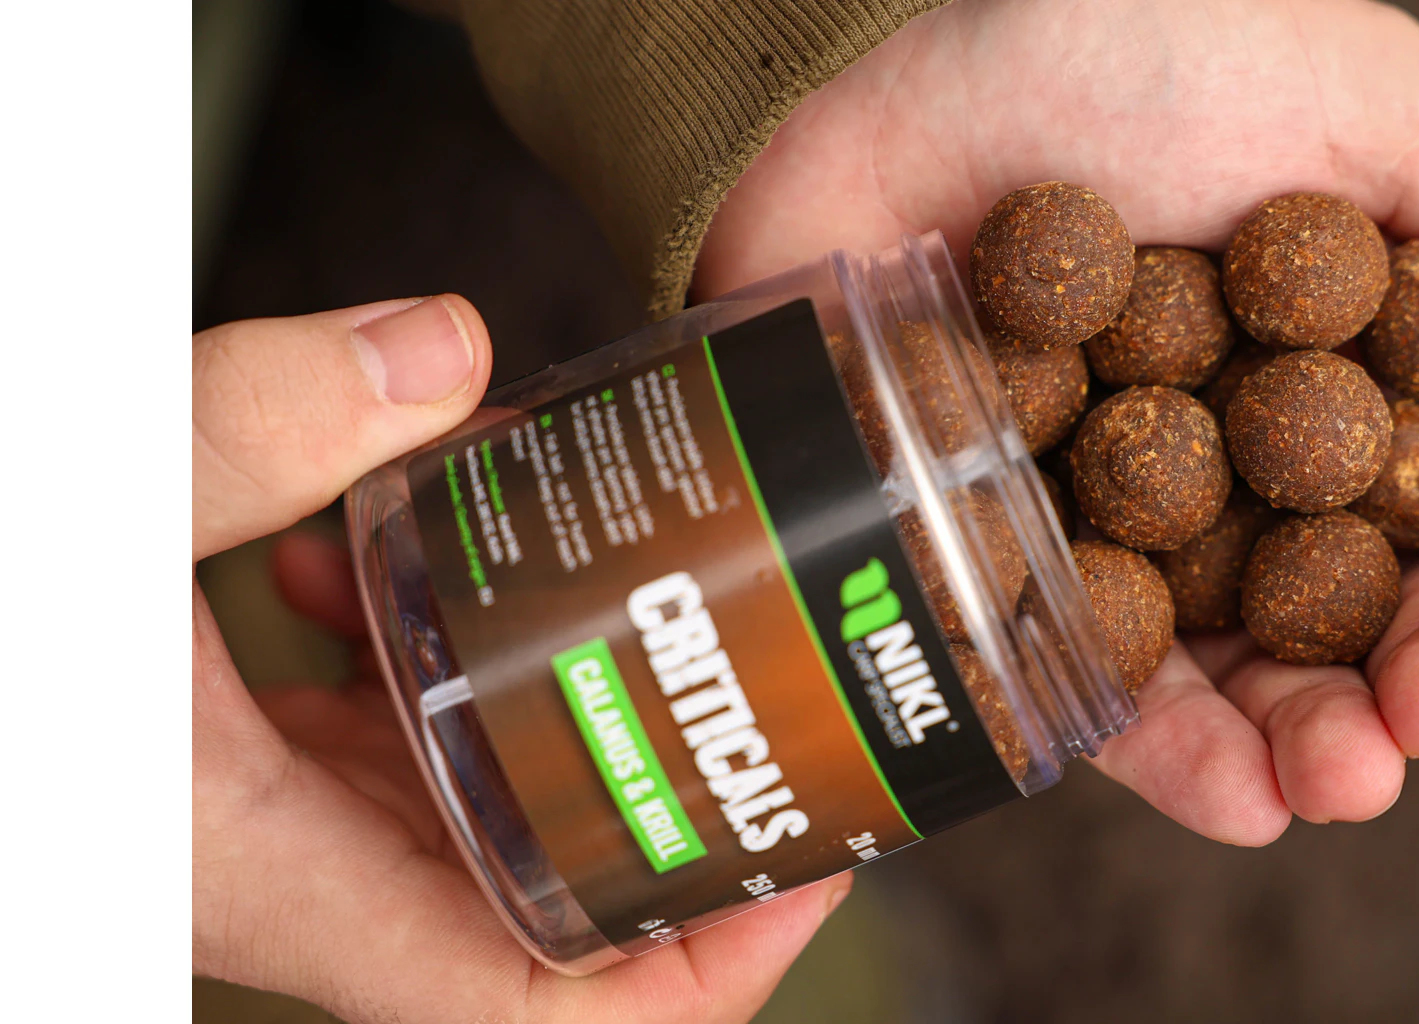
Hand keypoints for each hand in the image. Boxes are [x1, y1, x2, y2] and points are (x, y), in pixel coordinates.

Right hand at [193, 297, 849, 1021]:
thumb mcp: (67, 487)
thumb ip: (244, 427)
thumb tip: (441, 351)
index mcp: (257, 872)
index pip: (528, 1011)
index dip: (697, 971)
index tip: (809, 864)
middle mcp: (271, 876)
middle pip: (528, 910)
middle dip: (656, 811)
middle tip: (760, 691)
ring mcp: (247, 821)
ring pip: (454, 809)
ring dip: (536, 704)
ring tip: (607, 593)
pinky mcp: (213, 753)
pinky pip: (366, 738)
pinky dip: (411, 649)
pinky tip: (374, 539)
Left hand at [693, 0, 1418, 841]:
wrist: (898, 56)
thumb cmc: (1141, 36)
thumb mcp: (1369, 93)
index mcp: (1378, 358)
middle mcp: (1276, 453)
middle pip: (1385, 608)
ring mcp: (1153, 514)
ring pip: (1259, 671)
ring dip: (1314, 745)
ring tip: (1339, 783)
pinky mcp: (1028, 556)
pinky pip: (1109, 684)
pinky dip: (1175, 753)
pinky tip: (1242, 798)